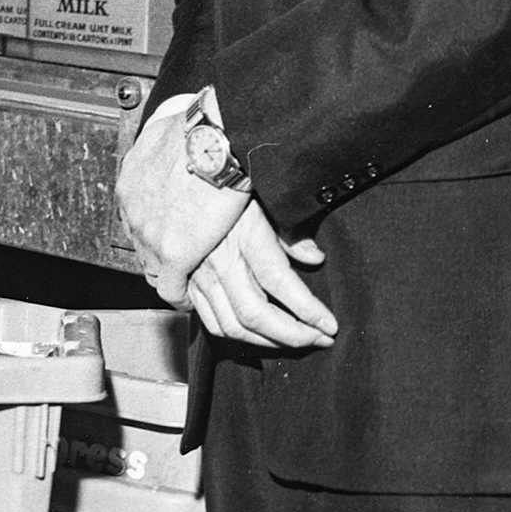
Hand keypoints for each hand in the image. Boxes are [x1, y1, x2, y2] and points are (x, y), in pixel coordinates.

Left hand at [116, 99, 250, 304]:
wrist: (213, 138)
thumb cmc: (196, 128)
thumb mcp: (166, 128)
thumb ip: (163, 141)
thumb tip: (170, 133)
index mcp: (131, 182)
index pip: (135, 217)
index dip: (153, 228)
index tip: (167, 232)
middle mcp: (133, 210)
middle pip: (140, 244)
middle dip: (157, 253)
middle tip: (176, 260)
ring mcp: (150, 234)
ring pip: (151, 268)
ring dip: (167, 276)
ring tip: (183, 284)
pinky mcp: (173, 253)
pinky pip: (170, 287)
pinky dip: (179, 296)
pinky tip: (189, 300)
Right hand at [185, 197, 335, 347]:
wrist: (181, 170)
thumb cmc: (226, 182)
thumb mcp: (264, 200)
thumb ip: (290, 233)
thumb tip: (315, 258)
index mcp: (243, 234)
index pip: (280, 283)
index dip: (309, 310)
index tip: (330, 325)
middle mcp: (217, 258)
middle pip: (255, 314)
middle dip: (293, 335)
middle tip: (318, 339)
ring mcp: (196, 271)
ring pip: (230, 324)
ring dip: (266, 341)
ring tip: (290, 339)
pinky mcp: (182, 279)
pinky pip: (208, 319)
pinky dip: (234, 333)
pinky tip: (255, 330)